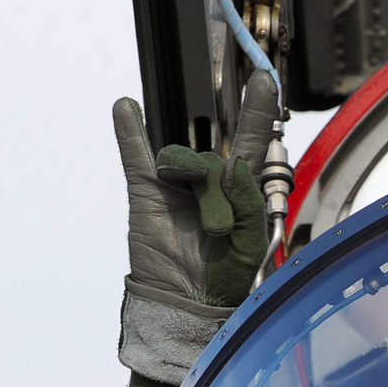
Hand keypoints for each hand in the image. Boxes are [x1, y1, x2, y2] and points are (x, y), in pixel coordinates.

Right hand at [112, 71, 278, 381]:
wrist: (186, 306)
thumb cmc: (226, 280)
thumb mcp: (250, 246)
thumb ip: (250, 205)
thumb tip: (235, 165)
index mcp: (241, 194)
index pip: (252, 144)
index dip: (257, 112)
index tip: (262, 80)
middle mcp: (210, 184)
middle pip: (212, 159)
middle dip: (215, 189)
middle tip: (217, 228)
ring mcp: (176, 187)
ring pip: (181, 158)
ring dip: (186, 177)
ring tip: (191, 214)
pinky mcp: (147, 194)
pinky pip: (136, 156)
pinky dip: (130, 132)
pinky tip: (125, 108)